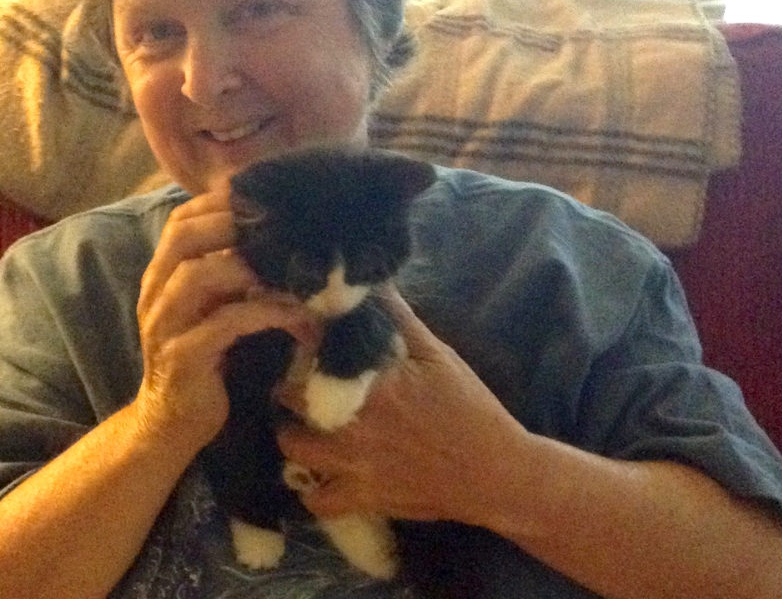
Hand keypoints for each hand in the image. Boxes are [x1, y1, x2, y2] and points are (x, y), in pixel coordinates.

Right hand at [134, 185, 318, 450]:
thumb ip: (231, 277)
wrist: (171, 423)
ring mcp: (165, 325)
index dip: (218, 203)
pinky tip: (299, 316)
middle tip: (281, 224)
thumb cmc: (205, 361)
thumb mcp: (215, 310)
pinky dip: (265, 313)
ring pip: (198, 275)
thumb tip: (282, 242)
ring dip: (249, 266)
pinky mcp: (183, 358)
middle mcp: (156, 294)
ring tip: (294, 270)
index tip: (264, 195)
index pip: (181, 221)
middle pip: (183, 237)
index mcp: (162, 277)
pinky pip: (225, 323)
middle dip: (232, 222)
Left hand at [277, 286, 531, 525]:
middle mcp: (351, 423)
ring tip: (303, 426)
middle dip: (287, 392)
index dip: (298, 349)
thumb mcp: (437, 355)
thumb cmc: (469, 409)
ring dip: (292, 436)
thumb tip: (372, 281)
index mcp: (369, 383)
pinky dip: (312, 489)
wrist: (494, 472)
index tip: (300, 345)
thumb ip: (399, 319)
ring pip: (292, 449)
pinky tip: (321, 474)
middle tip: (296, 387)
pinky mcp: (362, 498)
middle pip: (288, 402)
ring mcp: (353, 464)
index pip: (309, 356)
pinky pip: (316, 500)